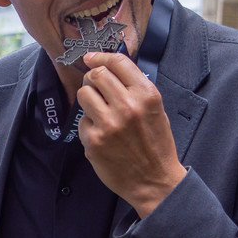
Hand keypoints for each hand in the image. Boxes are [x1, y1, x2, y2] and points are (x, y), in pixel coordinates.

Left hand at [77, 51, 185, 217]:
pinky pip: (82, 121)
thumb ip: (134, 89)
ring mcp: (109, 124)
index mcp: (146, 95)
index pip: (118, 62)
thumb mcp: (155, 110)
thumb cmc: (156, 145)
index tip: (91, 58)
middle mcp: (128, 106)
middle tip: (95, 87)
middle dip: (93, 78)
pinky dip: (89, 126)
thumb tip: (109, 68)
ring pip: (84, 94)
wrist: (155, 182)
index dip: (101, 56)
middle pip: (97, 75)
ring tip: (98, 111)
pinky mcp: (94, 141)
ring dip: (88, 99)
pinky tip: (102, 136)